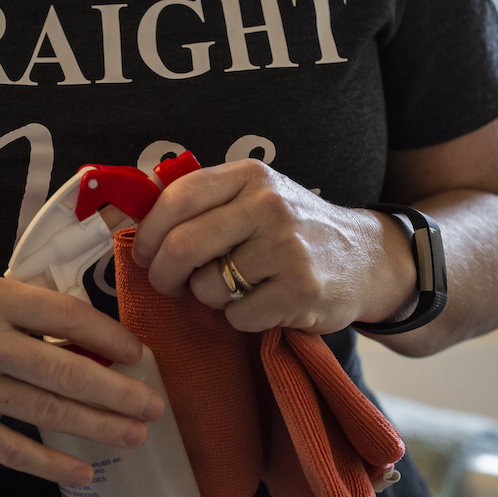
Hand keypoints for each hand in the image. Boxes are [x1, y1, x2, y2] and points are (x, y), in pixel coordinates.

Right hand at [0, 273, 164, 485]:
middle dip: (116, 391)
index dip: (108, 336)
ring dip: (96, 426)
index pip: (63, 315)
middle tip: (154, 406)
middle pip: (62, 368)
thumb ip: (22, 303)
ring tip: (134, 436)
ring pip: (44, 409)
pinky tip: (83, 472)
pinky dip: (49, 463)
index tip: (138, 354)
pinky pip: (10, 448)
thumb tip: (84, 326)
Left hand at [131, 159, 414, 334]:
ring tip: (234, 288)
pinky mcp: (301, 291)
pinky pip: (239, 316)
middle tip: (168, 284)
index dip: (147, 231)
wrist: (368, 258)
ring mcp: (287, 249)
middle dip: (163, 273)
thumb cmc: (294, 229)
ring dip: (209, 298)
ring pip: (209, 287)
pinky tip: (263, 303)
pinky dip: (240, 318)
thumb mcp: (256, 196)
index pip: (176, 198)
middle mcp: (269, 206)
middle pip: (182, 245)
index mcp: (250, 177)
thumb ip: (204, 202)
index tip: (143, 252)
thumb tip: (130, 218)